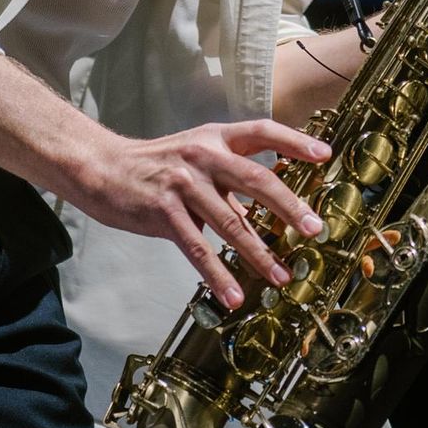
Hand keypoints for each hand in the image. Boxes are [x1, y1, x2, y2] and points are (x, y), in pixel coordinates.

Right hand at [77, 120, 331, 309]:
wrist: (102, 168)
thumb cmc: (155, 167)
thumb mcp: (194, 159)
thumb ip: (228, 179)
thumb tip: (264, 210)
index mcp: (214, 138)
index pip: (262, 131)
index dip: (294, 141)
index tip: (325, 155)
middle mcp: (202, 155)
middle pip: (256, 178)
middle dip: (290, 206)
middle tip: (315, 229)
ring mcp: (183, 183)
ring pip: (230, 222)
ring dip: (259, 253)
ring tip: (280, 276)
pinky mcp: (164, 211)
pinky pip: (197, 248)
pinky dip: (217, 275)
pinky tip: (232, 295)